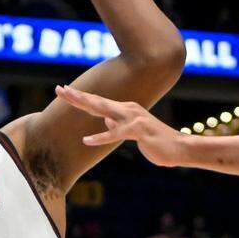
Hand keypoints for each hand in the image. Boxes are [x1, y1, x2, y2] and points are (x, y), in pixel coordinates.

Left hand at [54, 84, 185, 166]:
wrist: (179, 148)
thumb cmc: (157, 142)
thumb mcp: (133, 133)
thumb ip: (119, 125)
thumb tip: (106, 120)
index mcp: (125, 110)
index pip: (98, 103)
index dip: (80, 97)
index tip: (63, 91)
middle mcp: (128, 110)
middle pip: (97, 102)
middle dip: (77, 96)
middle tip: (59, 89)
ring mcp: (133, 119)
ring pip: (104, 110)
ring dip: (86, 105)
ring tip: (69, 100)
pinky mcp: (138, 131)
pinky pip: (116, 134)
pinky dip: (101, 137)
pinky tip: (86, 140)